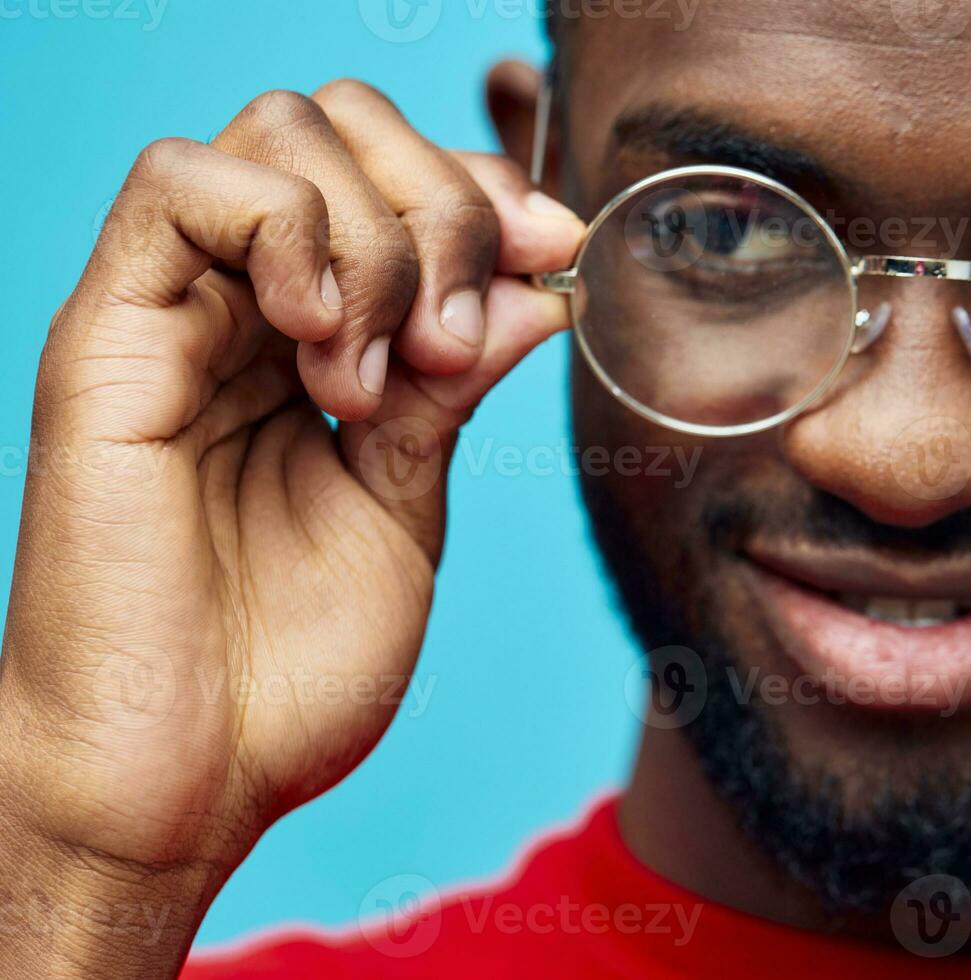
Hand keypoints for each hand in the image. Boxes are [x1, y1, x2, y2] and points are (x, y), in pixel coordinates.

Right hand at [0, 79, 581, 975]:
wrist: (184, 778)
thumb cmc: (287, 670)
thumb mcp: (408, 506)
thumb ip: (456, 389)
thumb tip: (536, 286)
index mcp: (315, 345)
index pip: (397, 181)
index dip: (487, 193)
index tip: (556, 255)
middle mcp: (244, 310)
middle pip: (346, 130)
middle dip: (443, 204)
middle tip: (458, 337)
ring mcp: (175, 316)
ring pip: (280, 138)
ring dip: (375, 236)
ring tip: (381, 377)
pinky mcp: (109, 338)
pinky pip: (184, 188)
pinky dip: (289, 232)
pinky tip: (323, 342)